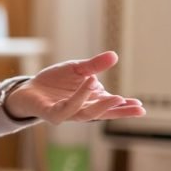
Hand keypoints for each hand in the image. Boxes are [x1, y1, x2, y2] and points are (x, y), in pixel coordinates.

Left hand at [3, 51, 145, 124]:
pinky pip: (65, 108)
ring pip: (85, 113)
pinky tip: (88, 84)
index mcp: (91, 101)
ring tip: (116, 97)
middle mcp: (81, 110)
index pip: (110, 107)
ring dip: (101, 105)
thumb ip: (94, 65)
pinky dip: (78, 98)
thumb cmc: (55, 82)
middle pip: (102, 114)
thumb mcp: (77, 69)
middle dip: (118, 110)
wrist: (28, 89)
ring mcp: (66, 113)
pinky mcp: (51, 113)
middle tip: (136, 106)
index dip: (125, 108)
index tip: (141, 107)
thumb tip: (114, 56)